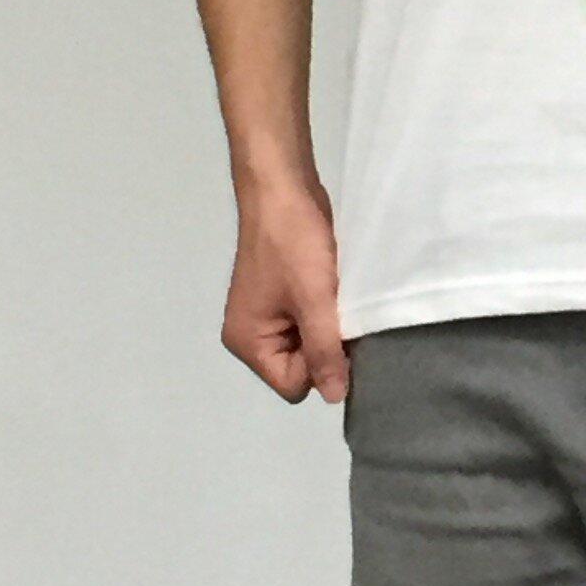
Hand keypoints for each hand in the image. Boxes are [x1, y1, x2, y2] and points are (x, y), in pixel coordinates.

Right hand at [222, 179, 347, 404]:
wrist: (284, 187)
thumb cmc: (294, 244)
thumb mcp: (314, 302)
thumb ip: (325, 352)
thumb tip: (336, 398)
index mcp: (247, 343)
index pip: (293, 385)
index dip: (320, 366)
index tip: (335, 332)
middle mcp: (251, 336)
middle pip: (299, 368)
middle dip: (324, 346)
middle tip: (338, 312)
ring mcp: (266, 316)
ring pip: (309, 345)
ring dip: (327, 326)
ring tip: (336, 298)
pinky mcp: (282, 297)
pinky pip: (309, 323)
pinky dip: (324, 312)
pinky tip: (334, 290)